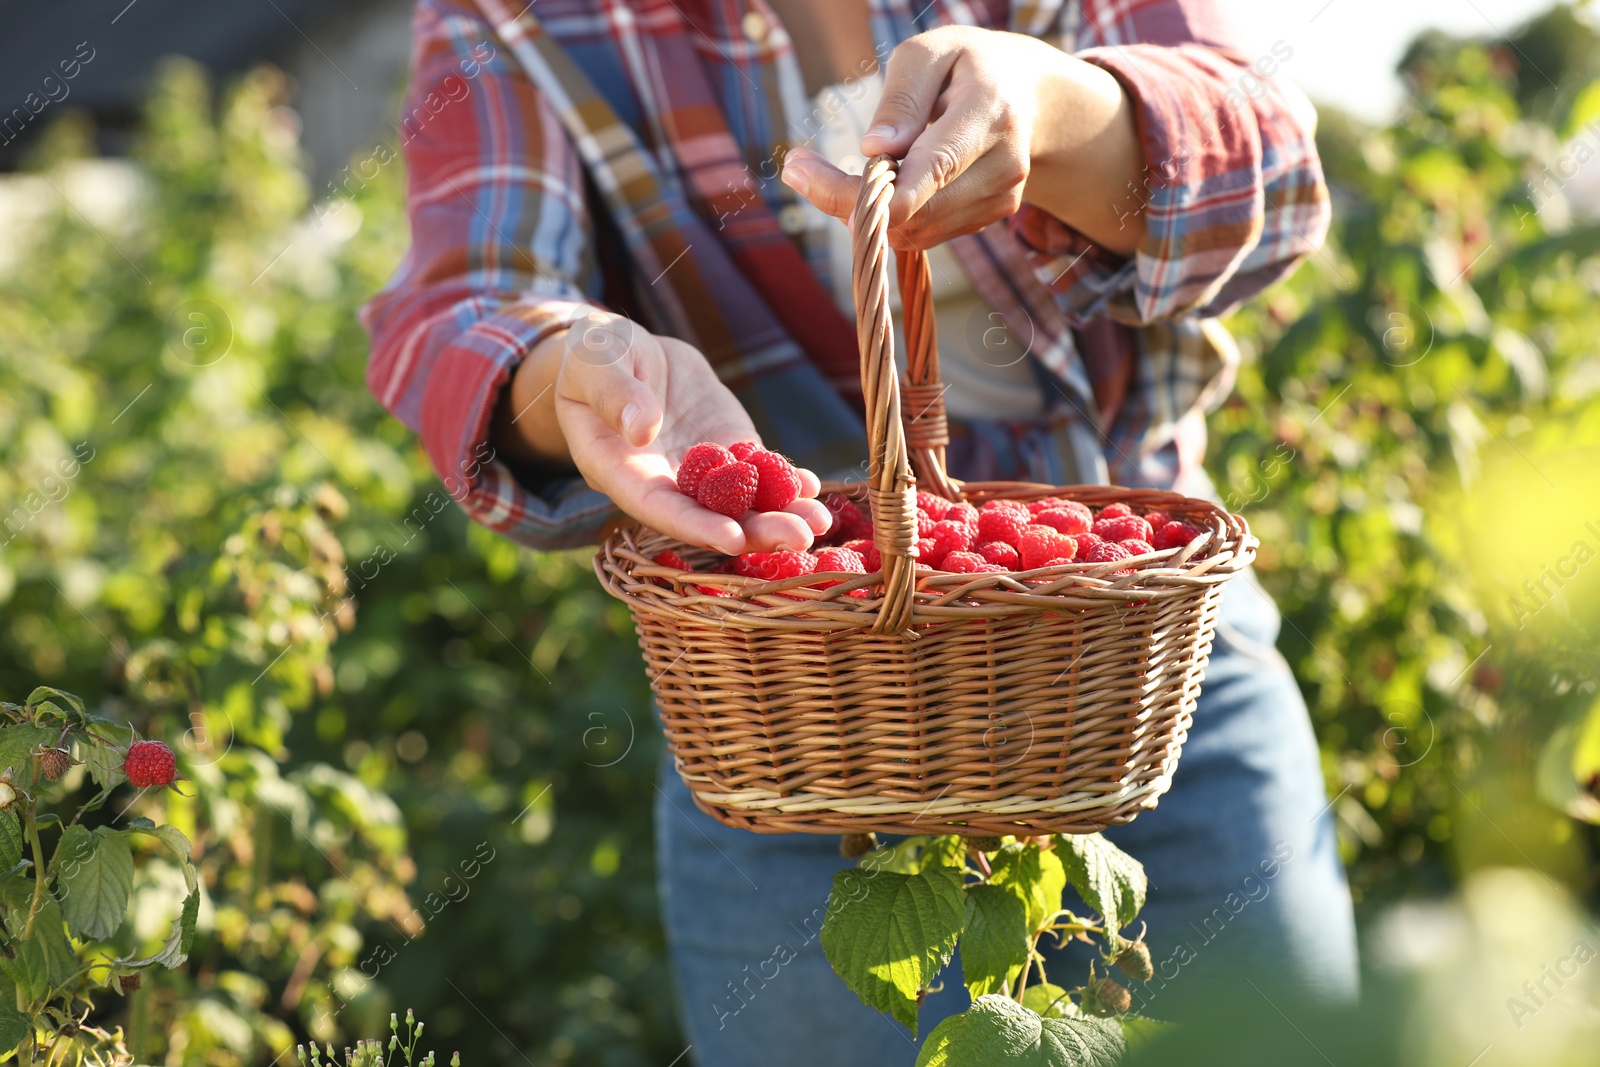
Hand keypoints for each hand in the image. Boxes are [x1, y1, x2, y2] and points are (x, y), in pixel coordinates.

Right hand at [550, 314, 828, 554]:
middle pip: (707, 516)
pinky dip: (785, 482)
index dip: (694, 526)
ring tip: (820, 522)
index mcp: (619, 470)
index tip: (732, 538)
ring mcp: (698, 469)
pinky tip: (812, 487)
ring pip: (740, 502)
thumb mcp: (595, 363)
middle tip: (800, 537)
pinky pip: (757, 472)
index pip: (657, 508)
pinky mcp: (726, 448)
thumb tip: (642, 428)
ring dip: (780, 514)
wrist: (624, 351)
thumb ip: (613, 394)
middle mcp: (660, 481)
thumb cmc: (594, 356)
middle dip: (754, 530)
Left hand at [780, 26, 1143, 253]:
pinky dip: (894, 215)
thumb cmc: (968, 66)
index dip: (867, 191)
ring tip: (845, 170)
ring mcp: (1002, 198)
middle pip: (913, 212)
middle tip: (800, 168)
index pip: (930, 171)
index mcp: (990, 113)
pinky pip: (925, 233)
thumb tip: (874, 150)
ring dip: (868, 211)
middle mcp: (1004, 165)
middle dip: (848, 199)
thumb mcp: (930, 53)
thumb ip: (901, 97)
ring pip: (914, 231)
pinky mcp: (991, 217)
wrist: (1029, 95)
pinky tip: (887, 181)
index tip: (803, 173)